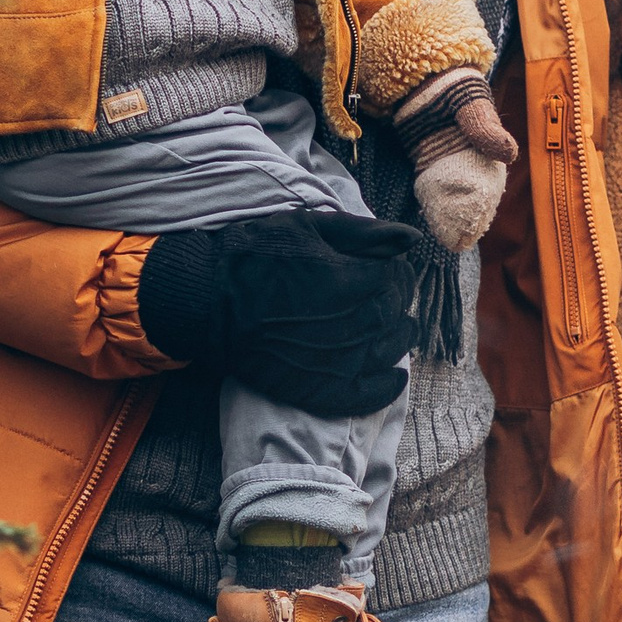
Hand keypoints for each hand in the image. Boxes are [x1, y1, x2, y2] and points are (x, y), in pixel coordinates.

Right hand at [138, 215, 415, 416]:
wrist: (208, 302)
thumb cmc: (254, 255)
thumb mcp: (307, 226)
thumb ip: (363, 233)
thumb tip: (413, 238)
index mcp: (350, 280)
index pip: (396, 276)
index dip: (395, 270)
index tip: (387, 267)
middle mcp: (351, 323)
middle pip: (394, 311)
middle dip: (397, 299)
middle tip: (388, 293)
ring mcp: (339, 360)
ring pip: (390, 349)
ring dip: (399, 336)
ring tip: (395, 326)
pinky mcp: (322, 389)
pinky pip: (369, 395)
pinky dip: (388, 387)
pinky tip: (394, 376)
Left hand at [396, 64, 516, 251]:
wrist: (425, 78)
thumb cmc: (457, 90)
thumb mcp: (475, 108)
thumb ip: (486, 130)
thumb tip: (509, 154)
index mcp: (487, 151)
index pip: (488, 188)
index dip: (483, 210)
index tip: (476, 231)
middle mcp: (469, 160)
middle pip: (470, 197)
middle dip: (465, 221)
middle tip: (458, 244)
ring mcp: (447, 161)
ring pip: (451, 196)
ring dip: (449, 217)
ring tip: (447, 241)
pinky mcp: (426, 159)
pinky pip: (431, 187)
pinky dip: (433, 203)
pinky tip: (431, 221)